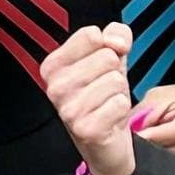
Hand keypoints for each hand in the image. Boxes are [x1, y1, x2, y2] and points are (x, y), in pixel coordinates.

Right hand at [39, 22, 140, 174]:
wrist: (106, 140)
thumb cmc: (104, 96)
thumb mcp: (112, 58)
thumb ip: (115, 34)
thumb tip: (116, 41)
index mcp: (53, 65)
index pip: (91, 35)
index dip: (107, 47)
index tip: (101, 65)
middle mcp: (54, 87)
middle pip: (106, 57)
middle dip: (114, 72)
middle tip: (105, 89)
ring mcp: (68, 109)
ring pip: (115, 80)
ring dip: (119, 93)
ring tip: (107, 103)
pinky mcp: (85, 129)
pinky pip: (120, 103)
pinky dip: (122, 110)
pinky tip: (109, 118)